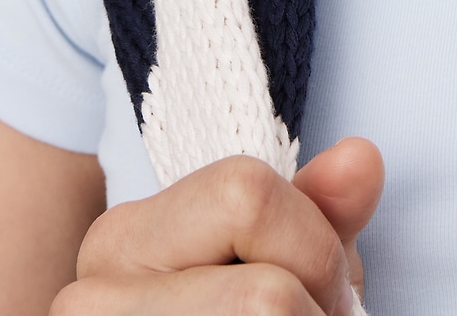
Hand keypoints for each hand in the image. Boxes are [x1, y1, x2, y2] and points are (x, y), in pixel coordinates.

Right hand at [53, 138, 384, 313]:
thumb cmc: (234, 315)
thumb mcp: (276, 255)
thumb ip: (316, 211)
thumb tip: (361, 157)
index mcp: (125, 236)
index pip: (247, 197)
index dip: (313, 248)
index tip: (323, 290)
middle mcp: (95, 295)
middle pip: (264, 297)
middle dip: (311, 312)